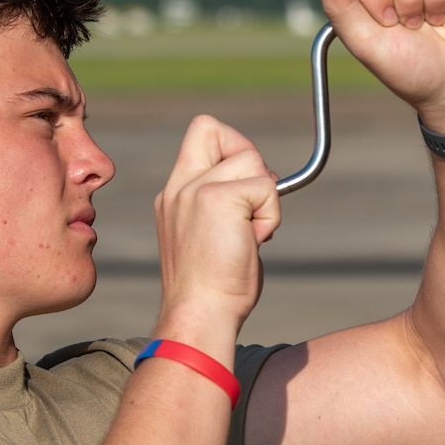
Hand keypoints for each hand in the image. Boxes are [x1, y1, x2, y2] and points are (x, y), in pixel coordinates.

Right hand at [153, 116, 279, 355]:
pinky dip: (270, 216)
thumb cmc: (214, 286)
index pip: (202, 132)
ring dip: (264, 199)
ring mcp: (195, 189)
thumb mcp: (211, 234)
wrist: (201, 313)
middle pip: (221, 131)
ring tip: (248, 234)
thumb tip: (266, 180)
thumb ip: (227, 202)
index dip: (231, 145)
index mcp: (174, 192)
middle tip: (250, 208)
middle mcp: (179, 185)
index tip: (243, 183)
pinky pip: (267, 188)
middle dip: (249, 161)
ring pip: (253, 161)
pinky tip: (253, 242)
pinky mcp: (217, 198)